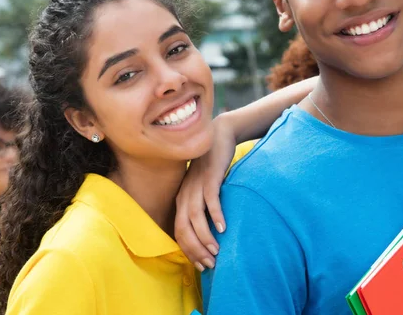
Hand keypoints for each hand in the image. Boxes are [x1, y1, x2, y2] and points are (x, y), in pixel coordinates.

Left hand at [175, 115, 234, 270]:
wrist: (218, 137)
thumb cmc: (211, 167)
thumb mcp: (202, 188)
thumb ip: (201, 207)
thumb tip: (208, 232)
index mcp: (181, 200)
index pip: (179, 232)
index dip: (189, 251)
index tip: (202, 265)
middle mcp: (185, 195)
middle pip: (184, 229)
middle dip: (196, 250)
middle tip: (211, 263)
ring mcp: (196, 186)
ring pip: (196, 218)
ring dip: (205, 237)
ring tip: (217, 251)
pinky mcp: (210, 177)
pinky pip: (211, 200)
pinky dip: (215, 215)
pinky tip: (223, 228)